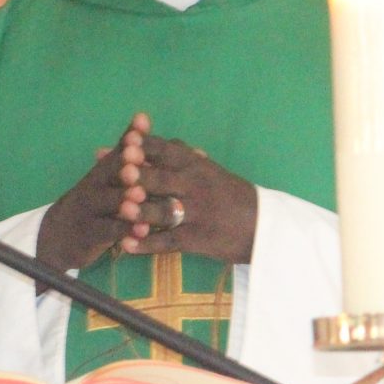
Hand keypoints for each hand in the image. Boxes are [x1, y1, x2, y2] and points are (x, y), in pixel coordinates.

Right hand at [37, 116, 146, 274]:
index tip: (143, 120)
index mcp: (101, 171)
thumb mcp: (103, 181)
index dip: (129, 136)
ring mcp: (90, 210)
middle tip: (139, 158)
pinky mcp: (90, 235)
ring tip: (139, 196)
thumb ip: (121, 160)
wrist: (57, 236)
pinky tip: (142, 232)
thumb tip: (146, 123)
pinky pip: (109, 232)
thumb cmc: (92, 205)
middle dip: (125, 164)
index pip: (116, 149)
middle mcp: (93, 186)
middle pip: (109, 172)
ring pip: (109, 202)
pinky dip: (125, 232)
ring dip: (124, 198)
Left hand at [116, 121, 258, 263]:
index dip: (147, 145)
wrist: (262, 224)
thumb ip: (169, 155)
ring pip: (164, 211)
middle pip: (163, 179)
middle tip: (122, 171)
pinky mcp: (196, 239)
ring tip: (121, 210)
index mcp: (194, 164)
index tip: (126, 140)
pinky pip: (169, 242)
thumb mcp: (203, 167)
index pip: (166, 150)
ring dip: (142, 211)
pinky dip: (147, 245)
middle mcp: (194, 185)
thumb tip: (128, 138)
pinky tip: (126, 245)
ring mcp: (195, 213)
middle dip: (142, 175)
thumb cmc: (224, 191)